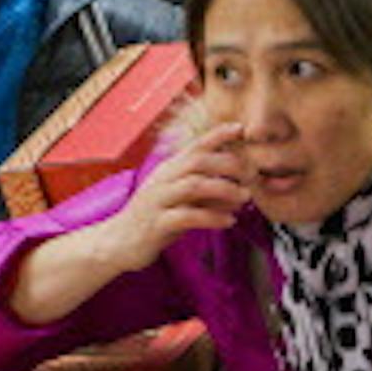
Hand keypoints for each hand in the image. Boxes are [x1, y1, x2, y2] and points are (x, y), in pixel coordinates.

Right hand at [96, 123, 249, 271]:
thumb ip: (206, 193)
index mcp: (169, 169)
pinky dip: (212, 217)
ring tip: (244, 198)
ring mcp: (158, 200)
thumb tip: (239, 191)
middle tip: (252, 175)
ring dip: (224, 189)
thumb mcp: (182, 201)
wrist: (120, 242)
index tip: (240, 128)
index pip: (194, 146)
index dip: (217, 135)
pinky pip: (187, 216)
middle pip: (198, 161)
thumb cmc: (156, 218)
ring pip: (193, 186)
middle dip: (228, 165)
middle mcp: (163, 179)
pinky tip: (229, 221)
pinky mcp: (157, 223)